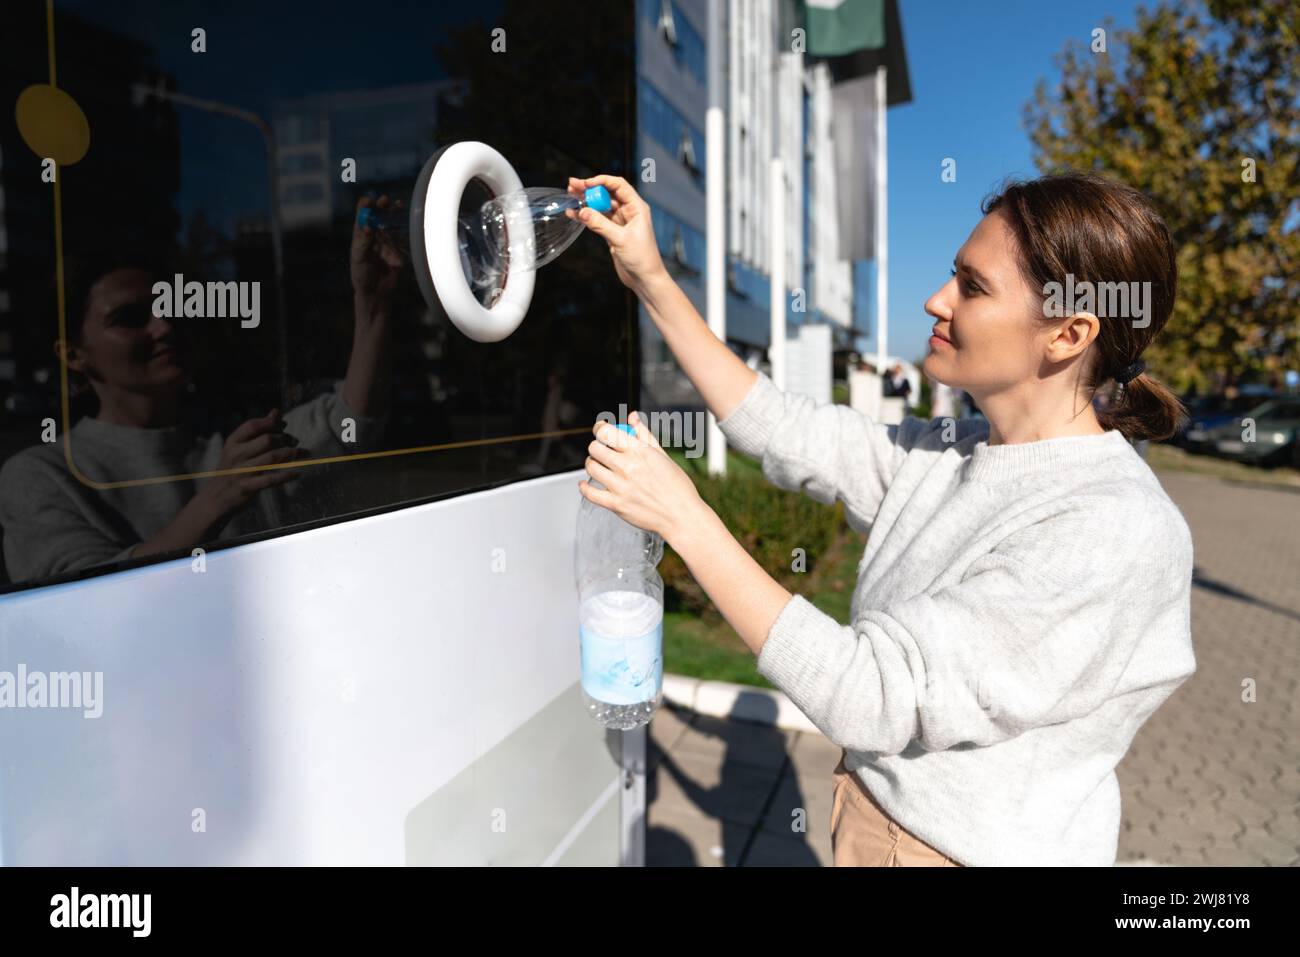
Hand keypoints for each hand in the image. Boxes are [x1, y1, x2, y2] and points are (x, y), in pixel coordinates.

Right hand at [198, 409, 305, 522]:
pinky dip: (286, 476)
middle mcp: (236, 455)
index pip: (253, 425)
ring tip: (304, 453)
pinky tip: (298, 473)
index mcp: (233, 442)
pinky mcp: (247, 487)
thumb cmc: (233, 467)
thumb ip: (258, 430)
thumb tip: (277, 412)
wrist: (216, 496)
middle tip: (295, 441)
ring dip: (292, 454)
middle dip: (285, 439)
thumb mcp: (239, 447)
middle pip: (267, 440)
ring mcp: (241, 472)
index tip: (284, 424)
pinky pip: (270, 480)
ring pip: (272, 458)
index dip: (271, 422)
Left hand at [351, 194, 407, 311]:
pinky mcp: (400, 250)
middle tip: (385, 200)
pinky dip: (406, 231)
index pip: (363, 215)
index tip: (369, 201)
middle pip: (379, 215)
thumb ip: (363, 242)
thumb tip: (368, 226)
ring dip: (395, 214)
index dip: (365, 206)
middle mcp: (375, 235)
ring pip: (393, 223)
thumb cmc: (362, 275)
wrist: (378, 293)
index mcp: (361, 235)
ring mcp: (388, 241)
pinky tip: (407, 224)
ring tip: (398, 206)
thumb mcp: (359, 258)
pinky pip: (404, 238)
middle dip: (383, 206)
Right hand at [566, 175, 667, 294]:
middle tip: (573, 186)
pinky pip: (598, 219)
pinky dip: (586, 216)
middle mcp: (629, 212)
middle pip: (607, 193)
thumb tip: (582, 211)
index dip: (601, 181)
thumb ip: (600, 224)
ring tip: (570, 196)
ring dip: (586, 201)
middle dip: (590, 189)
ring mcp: (620, 222)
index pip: (619, 186)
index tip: (586, 184)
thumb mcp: (620, 239)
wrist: (645, 279)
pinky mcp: (613, 232)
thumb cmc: (642, 259)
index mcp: (637, 208)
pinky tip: (574, 214)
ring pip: (601, 206)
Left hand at [578, 411, 706, 544]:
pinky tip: (586, 484)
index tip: (600, 430)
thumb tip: (632, 417)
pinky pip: (590, 493)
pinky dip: (584, 488)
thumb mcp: (663, 455)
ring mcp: (621, 486)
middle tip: (601, 451)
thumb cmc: (677, 487)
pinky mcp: (616, 505)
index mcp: (640, 452)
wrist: (681, 516)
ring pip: (591, 467)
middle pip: (595, 448)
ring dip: (592, 465)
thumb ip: (644, 435)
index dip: (599, 428)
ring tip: (599, 467)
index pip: (607, 432)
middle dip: (597, 447)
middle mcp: (628, 467)